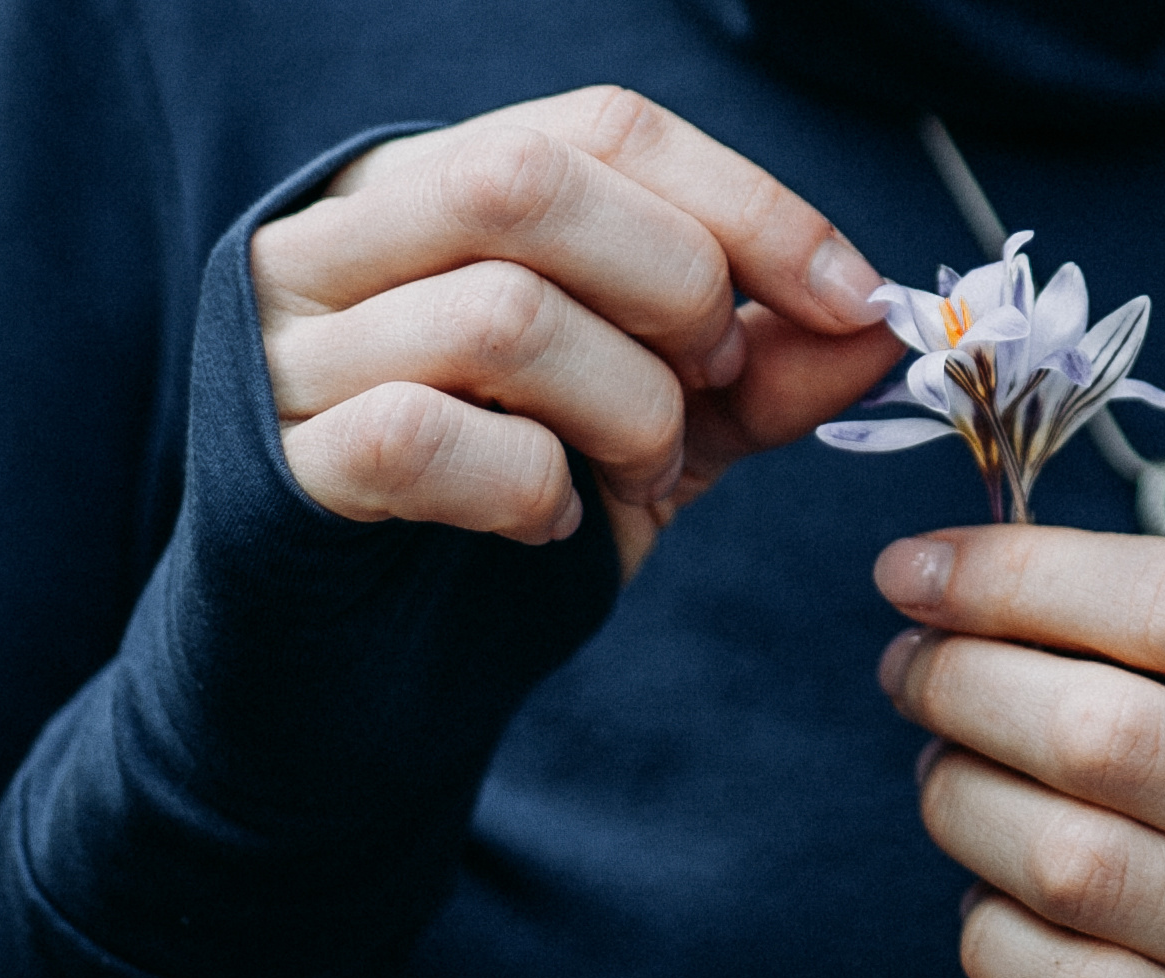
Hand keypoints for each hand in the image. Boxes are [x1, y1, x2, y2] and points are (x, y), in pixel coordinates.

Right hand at [251, 86, 907, 577]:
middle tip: (713, 384)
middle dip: (677, 292)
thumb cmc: (512, 504)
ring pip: (498, 312)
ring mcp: (293, 348)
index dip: (747, 203)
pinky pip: (424, 438)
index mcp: (436, 186)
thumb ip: (761, 366)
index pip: (600, 128)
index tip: (853, 296)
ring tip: (640, 470)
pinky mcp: (281, 466)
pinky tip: (548, 523)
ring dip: (626, 410)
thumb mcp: (661, 420)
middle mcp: (341, 238)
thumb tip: (883, 324)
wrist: (369, 662)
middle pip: (532, 183)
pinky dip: (527, 488)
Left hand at [875, 527, 1164, 977]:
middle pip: (1109, 738)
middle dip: (963, 685)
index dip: (1021, 575)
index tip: (917, 568)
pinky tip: (994, 886)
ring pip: (1069, 865)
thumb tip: (958, 581)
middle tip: (914, 667)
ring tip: (946, 767)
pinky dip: (990, 927)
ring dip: (959, 798)